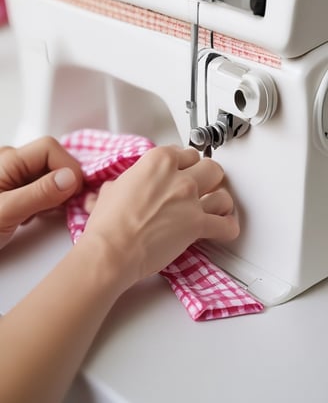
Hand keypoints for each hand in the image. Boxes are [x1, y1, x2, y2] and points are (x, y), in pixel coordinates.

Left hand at [0, 136, 82, 247]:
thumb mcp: (5, 212)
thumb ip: (39, 193)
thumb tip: (71, 178)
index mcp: (6, 160)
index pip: (49, 148)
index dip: (68, 166)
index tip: (76, 191)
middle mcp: (8, 164)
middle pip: (50, 160)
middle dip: (63, 181)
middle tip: (67, 206)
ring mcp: (9, 177)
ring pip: (46, 175)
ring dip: (55, 193)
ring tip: (46, 214)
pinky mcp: (11, 192)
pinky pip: (38, 188)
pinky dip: (45, 201)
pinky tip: (36, 217)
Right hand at [83, 145, 238, 288]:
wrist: (112, 248)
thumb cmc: (109, 223)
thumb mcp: (112, 188)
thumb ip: (129, 181)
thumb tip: (126, 185)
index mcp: (158, 161)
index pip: (185, 153)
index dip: (185, 165)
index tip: (184, 171)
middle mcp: (179, 176)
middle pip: (210, 167)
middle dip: (208, 177)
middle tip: (202, 185)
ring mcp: (191, 200)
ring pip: (223, 193)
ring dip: (220, 201)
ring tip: (215, 206)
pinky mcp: (198, 225)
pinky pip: (226, 225)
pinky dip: (228, 228)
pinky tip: (224, 228)